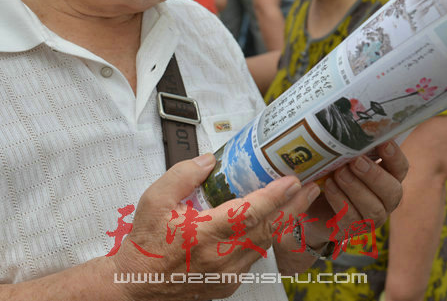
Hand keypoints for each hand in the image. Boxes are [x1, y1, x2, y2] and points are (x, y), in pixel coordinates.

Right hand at [109, 154, 311, 300]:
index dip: (275, 196)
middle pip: (267, 229)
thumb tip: (209, 161)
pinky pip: (254, 257)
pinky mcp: (228, 284)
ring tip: (298, 201)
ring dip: (283, 222)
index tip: (293, 181)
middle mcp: (220, 257)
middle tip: (310, 187)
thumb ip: (182, 175)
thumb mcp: (153, 201)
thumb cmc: (145, 245)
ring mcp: (227, 274)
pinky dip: (266, 238)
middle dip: (292, 207)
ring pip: (264, 244)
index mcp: (203, 234)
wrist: (136, 285)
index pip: (249, 213)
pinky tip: (272, 224)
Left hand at [300, 141, 407, 248]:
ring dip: (356, 188)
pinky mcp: (351, 230)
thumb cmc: (332, 172)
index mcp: (388, 177)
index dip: (395, 156)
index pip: (400, 168)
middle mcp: (385, 200)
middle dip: (374, 175)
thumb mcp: (341, 158)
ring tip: (339, 173)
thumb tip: (349, 126)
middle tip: (356, 161)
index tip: (384, 143)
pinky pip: (350, 219)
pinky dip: (339, 200)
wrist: (310, 202)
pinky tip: (328, 186)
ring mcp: (370, 219)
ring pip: (374, 209)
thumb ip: (351, 147)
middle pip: (392, 191)